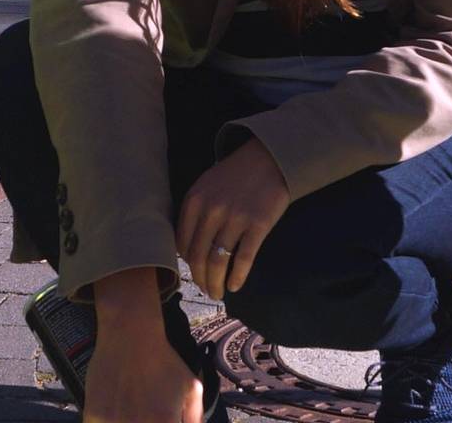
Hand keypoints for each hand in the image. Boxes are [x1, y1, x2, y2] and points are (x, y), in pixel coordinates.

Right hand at [81, 269, 203, 422]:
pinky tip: (114, 417)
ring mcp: (112, 422)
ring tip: (130, 416)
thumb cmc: (163, 361)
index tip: (161, 422)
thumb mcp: (192, 388)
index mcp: (164, 422)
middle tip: (144, 417)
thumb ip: (194, 418)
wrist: (130, 336)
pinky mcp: (93, 416)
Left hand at [175, 138, 288, 300]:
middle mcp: (212, 210)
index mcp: (195, 201)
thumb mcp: (207, 185)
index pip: (183, 244)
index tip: (194, 272)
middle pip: (198, 257)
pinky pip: (244, 258)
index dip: (187, 264)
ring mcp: (235, 218)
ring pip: (218, 262)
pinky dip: (237, 277)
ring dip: (216, 283)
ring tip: (218, 293)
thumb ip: (195, 212)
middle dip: (200, 279)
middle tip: (206, 290)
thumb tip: (188, 250)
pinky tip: (235, 286)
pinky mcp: (258, 224)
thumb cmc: (236, 175)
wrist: (269, 158)